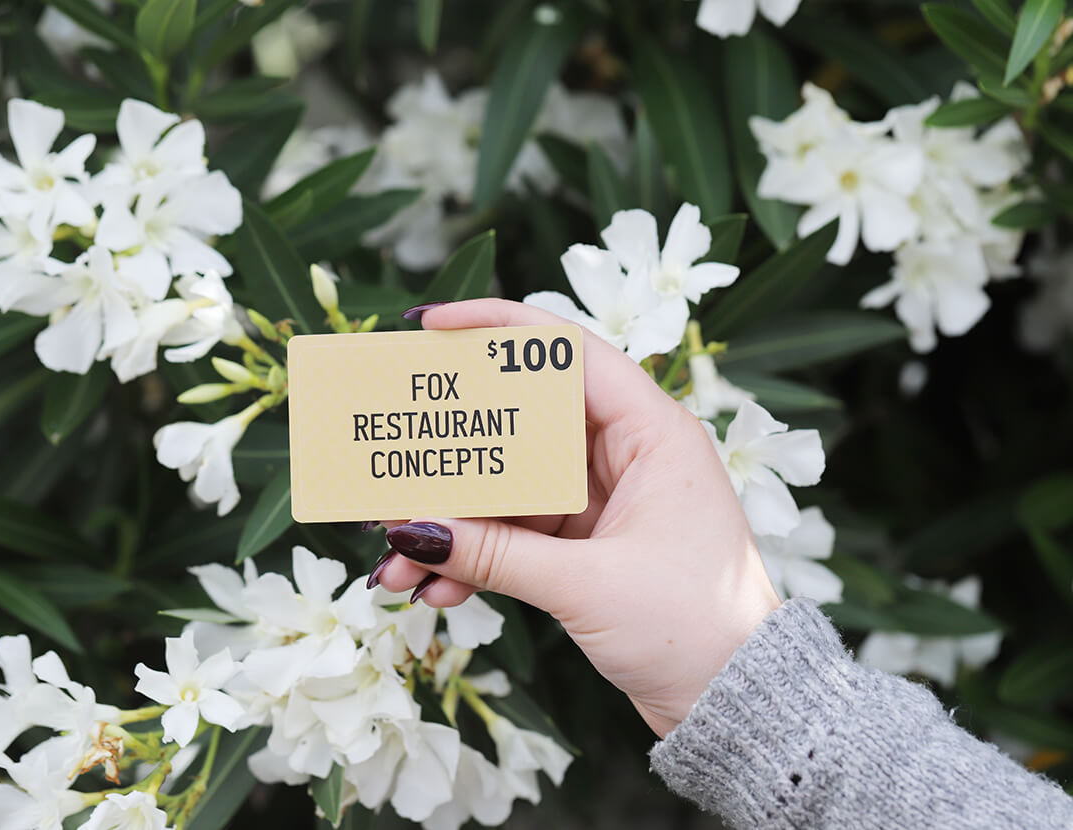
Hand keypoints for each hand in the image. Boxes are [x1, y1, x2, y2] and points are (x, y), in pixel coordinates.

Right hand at [372, 299, 779, 737]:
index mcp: (652, 433)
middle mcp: (628, 456)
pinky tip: (433, 590)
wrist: (739, 706)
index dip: (496, 329)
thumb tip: (411, 531)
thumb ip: (494, 554)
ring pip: (510, 490)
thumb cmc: (694, 629)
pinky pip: (518, 536)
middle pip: (521, 425)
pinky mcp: (590, 547)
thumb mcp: (587, 586)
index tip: (430, 328)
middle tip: (389, 459)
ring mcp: (606, 502)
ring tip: (394, 557)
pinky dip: (477, 560)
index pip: (567, 353)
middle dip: (451, 455)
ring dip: (454, 523)